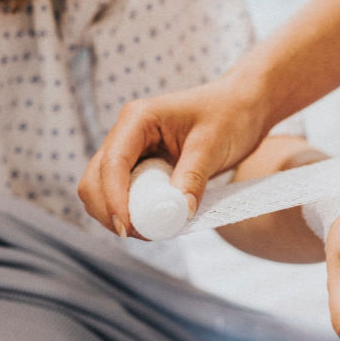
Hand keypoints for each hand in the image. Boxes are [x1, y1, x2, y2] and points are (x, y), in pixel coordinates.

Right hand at [78, 75, 267, 237]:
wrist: (244, 106)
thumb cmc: (231, 114)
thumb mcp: (213, 144)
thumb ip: (193, 176)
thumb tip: (178, 213)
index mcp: (138, 118)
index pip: (112, 163)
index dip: (113, 199)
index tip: (127, 229)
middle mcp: (127, 133)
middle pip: (95, 179)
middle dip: (110, 211)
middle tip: (141, 235)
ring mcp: (131, 150)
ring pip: (102, 189)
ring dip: (117, 214)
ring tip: (152, 230)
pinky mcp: (141, 166)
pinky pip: (123, 193)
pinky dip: (132, 211)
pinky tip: (156, 221)